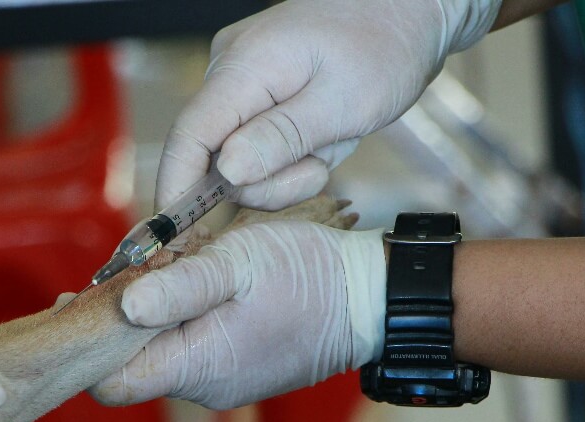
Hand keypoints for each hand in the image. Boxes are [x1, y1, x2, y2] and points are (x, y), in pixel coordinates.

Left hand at [90, 222, 385, 409]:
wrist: (369, 300)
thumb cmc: (309, 278)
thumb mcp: (238, 263)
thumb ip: (180, 286)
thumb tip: (122, 306)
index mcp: (197, 367)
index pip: (110, 383)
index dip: (86, 344)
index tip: (78, 300)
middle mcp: (205, 387)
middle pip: (133, 366)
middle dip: (120, 321)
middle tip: (124, 270)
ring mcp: (223, 382)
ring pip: (162, 355)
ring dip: (155, 316)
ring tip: (167, 270)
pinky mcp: (238, 369)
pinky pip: (192, 350)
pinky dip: (183, 321)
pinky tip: (196, 286)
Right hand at [156, 0, 501, 210]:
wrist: (409, 12)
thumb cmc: (385, 46)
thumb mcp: (344, 103)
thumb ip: (282, 138)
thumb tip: (227, 172)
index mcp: (245, 67)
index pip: (190, 136)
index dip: (178, 190)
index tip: (175, 235)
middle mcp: (230, 72)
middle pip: (216, 158)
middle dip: (267, 181)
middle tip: (320, 166)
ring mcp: (242, 83)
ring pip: (241, 160)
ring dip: (287, 169)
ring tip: (330, 141)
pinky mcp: (258, 94)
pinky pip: (259, 146)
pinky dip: (292, 155)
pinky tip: (324, 135)